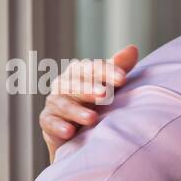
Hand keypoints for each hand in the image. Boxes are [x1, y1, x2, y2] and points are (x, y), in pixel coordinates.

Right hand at [40, 45, 138, 162]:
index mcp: (80, 72)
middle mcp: (64, 83)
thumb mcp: (110, 85)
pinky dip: (59, 126)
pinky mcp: (47, 120)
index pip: (93, 69)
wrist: (80, 132)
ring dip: (77, 111)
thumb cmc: (97, 102)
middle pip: (76, 84)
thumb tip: (132, 49)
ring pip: (64, 104)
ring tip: (92, 119)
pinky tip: (69, 132)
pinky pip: (50, 122)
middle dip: (90, 89)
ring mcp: (54, 101)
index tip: (123, 78)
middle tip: (105, 94)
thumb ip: (119, 68)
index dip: (107, 72)